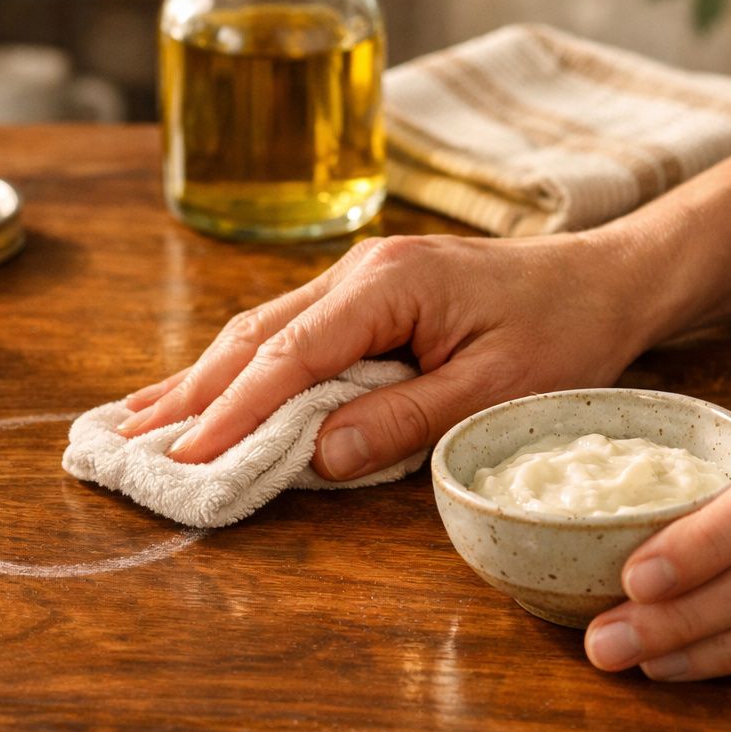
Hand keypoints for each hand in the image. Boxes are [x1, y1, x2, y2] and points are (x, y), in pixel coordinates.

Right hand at [116, 231, 657, 479]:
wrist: (604, 279)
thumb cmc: (563, 331)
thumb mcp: (495, 390)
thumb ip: (405, 420)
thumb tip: (319, 458)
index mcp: (388, 285)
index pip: (290, 356)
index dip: (234, 411)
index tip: (186, 456)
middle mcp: (357, 273)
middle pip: (254, 337)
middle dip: (190, 393)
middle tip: (126, 440)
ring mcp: (355, 280)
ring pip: (259, 332)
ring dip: (201, 379)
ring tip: (137, 418)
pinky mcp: (362, 298)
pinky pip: (286, 334)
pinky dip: (239, 368)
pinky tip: (202, 389)